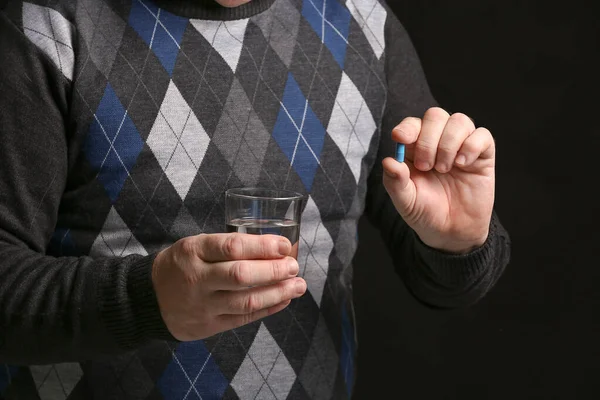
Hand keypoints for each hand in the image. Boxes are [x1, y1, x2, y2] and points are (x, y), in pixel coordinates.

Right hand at [152, 233, 305, 340]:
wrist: (147, 299)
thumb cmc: (180, 265)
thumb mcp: (194, 246)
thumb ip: (227, 246)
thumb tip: (273, 247)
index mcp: (193, 251)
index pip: (232, 246)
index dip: (263, 246)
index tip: (284, 245)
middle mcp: (197, 278)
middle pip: (241, 275)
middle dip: (273, 271)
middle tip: (293, 266)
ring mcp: (202, 305)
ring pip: (245, 301)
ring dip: (277, 293)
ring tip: (298, 285)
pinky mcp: (208, 325)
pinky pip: (243, 318)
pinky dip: (267, 309)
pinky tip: (284, 300)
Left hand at [382, 107, 494, 253]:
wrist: (451, 233)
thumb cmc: (425, 213)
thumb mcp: (405, 201)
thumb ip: (395, 181)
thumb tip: (388, 161)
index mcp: (414, 149)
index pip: (412, 125)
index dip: (407, 127)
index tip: (401, 138)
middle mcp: (438, 142)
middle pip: (435, 116)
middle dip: (428, 139)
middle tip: (426, 166)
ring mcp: (461, 146)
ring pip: (459, 121)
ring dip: (449, 143)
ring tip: (444, 169)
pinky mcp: (482, 155)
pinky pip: (482, 135)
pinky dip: (471, 145)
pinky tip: (463, 164)